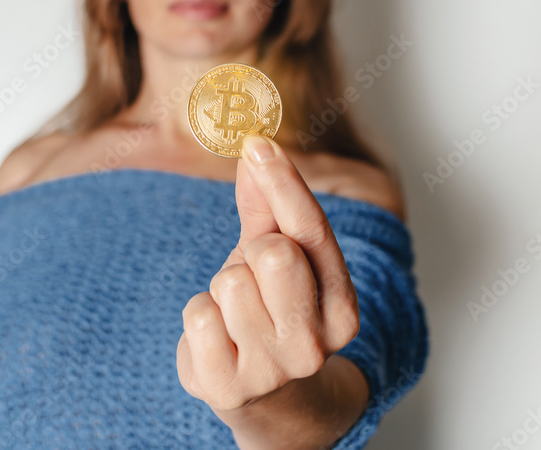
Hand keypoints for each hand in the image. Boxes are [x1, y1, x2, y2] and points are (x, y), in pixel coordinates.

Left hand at [176, 134, 359, 414]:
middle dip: (254, 252)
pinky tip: (217, 335)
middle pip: (274, 254)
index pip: (312, 232)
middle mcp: (313, 345)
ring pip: (230, 283)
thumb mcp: (280, 258)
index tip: (257, 143)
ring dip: (224, 287)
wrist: (266, 397)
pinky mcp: (225, 387)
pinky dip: (201, 315)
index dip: (283, 182)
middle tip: (255, 273)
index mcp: (341, 308)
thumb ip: (269, 207)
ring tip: (236, 311)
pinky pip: (198, 315)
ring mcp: (270, 371)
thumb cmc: (272, 311)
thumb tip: (254, 150)